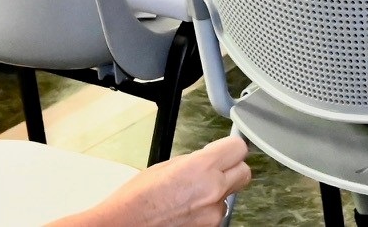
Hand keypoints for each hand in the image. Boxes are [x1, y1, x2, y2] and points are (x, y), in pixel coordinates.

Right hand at [52, 135, 250, 226]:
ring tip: (191, 195)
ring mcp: (212, 214)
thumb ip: (193, 161)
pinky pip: (216, 214)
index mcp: (201, 168)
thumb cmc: (135, 200)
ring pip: (230, 196)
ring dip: (218, 193)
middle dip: (232, 169)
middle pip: (244, 173)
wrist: (123, 226)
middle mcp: (213, 191)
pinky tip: (187, 209)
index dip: (231, 148)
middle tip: (216, 169)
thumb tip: (207, 159)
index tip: (225, 149)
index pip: (238, 148)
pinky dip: (207, 210)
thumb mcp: (164, 167)